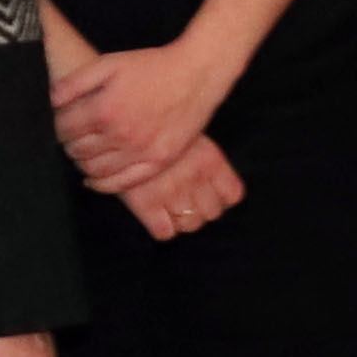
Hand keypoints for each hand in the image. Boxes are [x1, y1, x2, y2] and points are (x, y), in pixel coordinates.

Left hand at [51, 29, 242, 195]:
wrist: (196, 74)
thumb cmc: (152, 66)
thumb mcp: (110, 63)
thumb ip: (75, 82)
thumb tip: (50, 101)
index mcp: (104, 110)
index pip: (64, 129)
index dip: (57, 127)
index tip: (60, 124)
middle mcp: (120, 135)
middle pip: (78, 151)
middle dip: (69, 145)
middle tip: (71, 139)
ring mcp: (140, 151)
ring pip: (95, 170)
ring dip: (82, 164)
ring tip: (83, 154)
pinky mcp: (157, 162)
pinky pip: (122, 183)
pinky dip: (102, 185)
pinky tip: (93, 180)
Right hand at [109, 136, 246, 238]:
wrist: (123, 124)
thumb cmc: (155, 128)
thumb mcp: (189, 132)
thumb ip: (205, 156)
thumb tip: (216, 184)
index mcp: (210, 160)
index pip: (233, 195)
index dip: (221, 198)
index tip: (209, 192)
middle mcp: (195, 178)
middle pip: (212, 213)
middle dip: (200, 209)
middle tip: (185, 198)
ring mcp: (172, 192)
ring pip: (191, 225)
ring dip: (182, 220)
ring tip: (169, 206)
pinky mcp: (146, 203)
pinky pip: (165, 232)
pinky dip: (162, 228)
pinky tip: (155, 214)